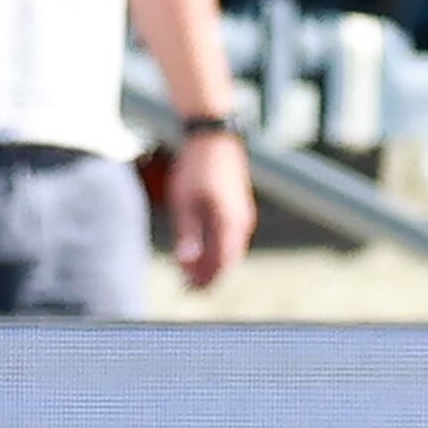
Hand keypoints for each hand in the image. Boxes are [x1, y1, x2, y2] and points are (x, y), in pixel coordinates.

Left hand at [169, 128, 253, 289]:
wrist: (213, 138)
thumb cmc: (196, 167)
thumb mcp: (185, 202)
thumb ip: (188, 234)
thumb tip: (187, 262)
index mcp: (230, 222)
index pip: (221, 263)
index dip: (205, 280)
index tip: (186, 289)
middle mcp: (241, 222)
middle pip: (228, 260)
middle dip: (208, 276)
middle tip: (185, 286)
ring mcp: (243, 216)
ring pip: (230, 250)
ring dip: (212, 263)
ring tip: (189, 272)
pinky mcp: (238, 210)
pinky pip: (231, 238)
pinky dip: (216, 249)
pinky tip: (201, 250)